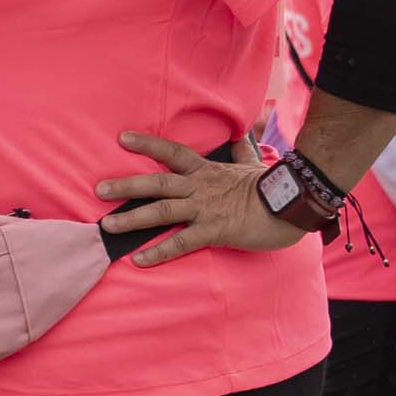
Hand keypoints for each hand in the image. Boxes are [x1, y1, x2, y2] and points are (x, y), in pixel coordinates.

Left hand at [95, 132, 302, 263]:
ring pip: (162, 212)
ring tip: (107, 225)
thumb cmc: (274, 186)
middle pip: (157, 184)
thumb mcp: (253, 164)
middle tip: (99, 189)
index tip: (122, 138)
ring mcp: (205, 209)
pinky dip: (158, 252)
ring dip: (132, 219)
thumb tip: (241, 135)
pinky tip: (139, 260)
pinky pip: (181, 243)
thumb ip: (242, 151)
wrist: (295, 204)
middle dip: (127, 186)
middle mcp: (200, 188)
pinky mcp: (214, 231)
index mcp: (207, 171)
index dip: (148, 145)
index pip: (173, 153)